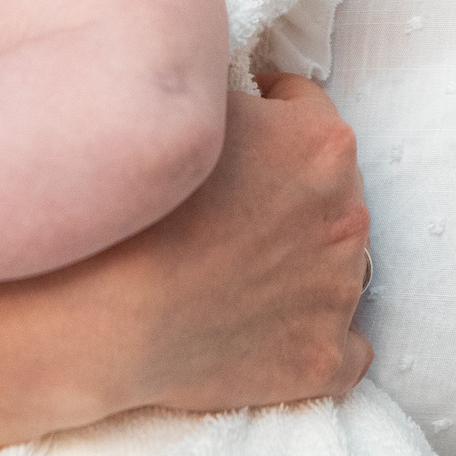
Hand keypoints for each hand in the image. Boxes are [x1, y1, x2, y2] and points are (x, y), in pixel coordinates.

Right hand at [115, 73, 373, 410]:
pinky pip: (349, 351)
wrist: (107, 312)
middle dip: (288, 190)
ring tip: (239, 270)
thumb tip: (232, 97)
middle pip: (327, 185)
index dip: (263, 112)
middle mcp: (348, 213)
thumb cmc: (138, 204)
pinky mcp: (323, 359)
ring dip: (301, 261)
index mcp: (323, 144)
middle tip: (229, 206)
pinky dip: (316, 337)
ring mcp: (340, 291)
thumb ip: (227, 96)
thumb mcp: (185, 107)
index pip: (303, 105)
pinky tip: (276, 333)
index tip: (231, 133)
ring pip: (339, 263)